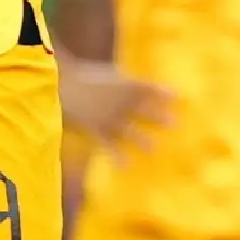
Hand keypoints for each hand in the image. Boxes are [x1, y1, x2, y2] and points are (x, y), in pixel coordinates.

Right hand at [59, 58, 173, 157]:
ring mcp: (111, 118)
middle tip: (174, 125)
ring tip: (152, 148)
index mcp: (125, 85)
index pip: (151, 89)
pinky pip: (109, 146)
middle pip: (146, 111)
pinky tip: (124, 166)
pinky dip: (117, 157)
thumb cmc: (80, 75)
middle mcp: (122, 103)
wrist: (60, 84)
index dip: (166, 94)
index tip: (178, 98)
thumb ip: (120, 82)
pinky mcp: (97, 129)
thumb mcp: (105, 74)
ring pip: (131, 132)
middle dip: (159, 118)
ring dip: (142, 141)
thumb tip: (131, 87)